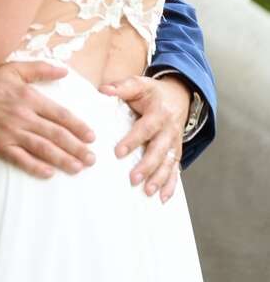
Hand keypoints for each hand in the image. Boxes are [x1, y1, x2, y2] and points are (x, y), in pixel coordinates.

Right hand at [0, 62, 96, 178]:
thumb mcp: (13, 68)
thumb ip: (41, 69)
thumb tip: (65, 70)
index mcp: (28, 97)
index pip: (60, 114)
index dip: (78, 126)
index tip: (91, 136)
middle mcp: (22, 116)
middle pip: (56, 135)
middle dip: (77, 148)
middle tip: (92, 158)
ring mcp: (10, 132)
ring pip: (42, 149)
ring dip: (63, 160)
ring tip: (78, 168)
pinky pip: (20, 159)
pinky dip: (35, 167)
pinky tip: (49, 173)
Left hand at [99, 74, 189, 202]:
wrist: (179, 95)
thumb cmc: (153, 92)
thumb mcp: (139, 84)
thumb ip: (121, 87)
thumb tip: (103, 90)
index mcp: (159, 112)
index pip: (145, 128)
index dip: (133, 140)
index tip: (118, 153)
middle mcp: (169, 129)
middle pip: (159, 150)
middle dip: (147, 166)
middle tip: (133, 179)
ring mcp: (175, 142)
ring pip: (169, 162)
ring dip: (160, 178)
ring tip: (148, 192)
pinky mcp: (177, 151)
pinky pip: (176, 169)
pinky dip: (171, 185)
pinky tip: (163, 198)